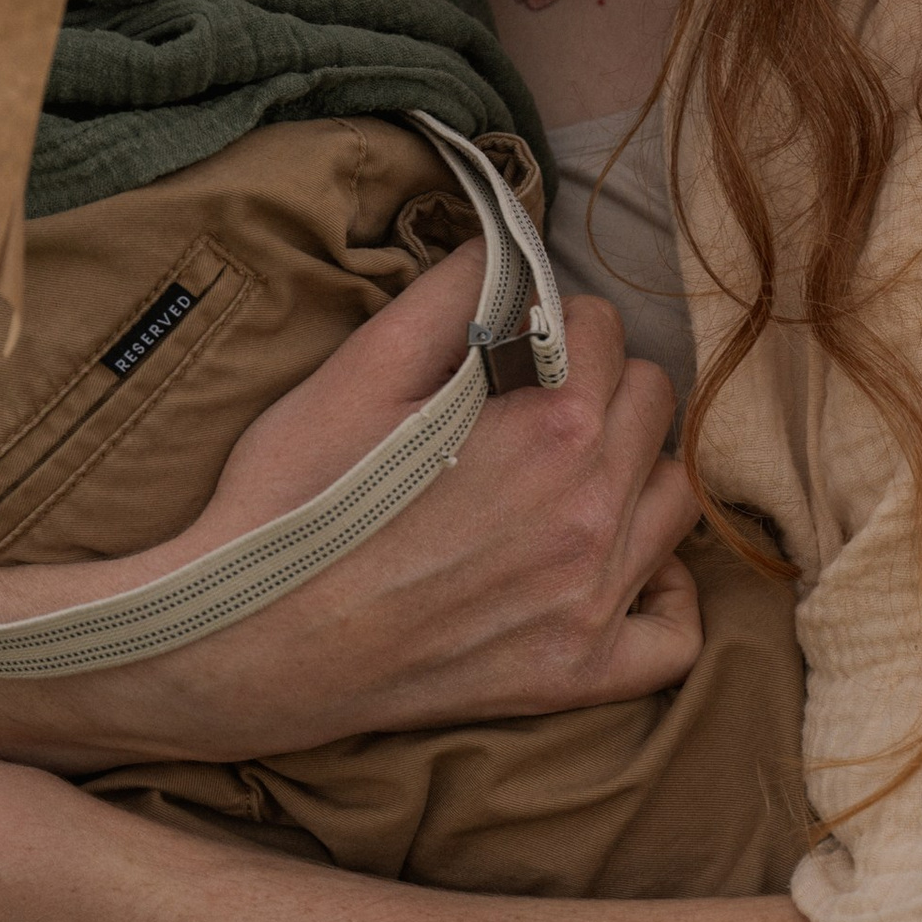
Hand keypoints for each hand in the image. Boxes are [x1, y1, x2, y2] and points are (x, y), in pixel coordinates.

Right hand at [0, 261, 700, 768]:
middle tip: (525, 402)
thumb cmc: (293, 496)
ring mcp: (593, 601)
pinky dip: (660, 594)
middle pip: (652, 401)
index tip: (506, 343)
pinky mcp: (577, 674)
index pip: (604, 326)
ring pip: (677, 498)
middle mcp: (593, 511)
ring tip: (565, 473)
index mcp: (552, 425)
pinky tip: (614, 566)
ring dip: (636, 471)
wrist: (244, 639)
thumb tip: (512, 247)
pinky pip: (676, 634)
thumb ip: (454, 292)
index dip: (549, 321)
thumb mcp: (361, 366)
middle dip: (599, 383)